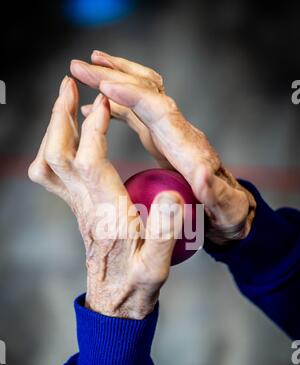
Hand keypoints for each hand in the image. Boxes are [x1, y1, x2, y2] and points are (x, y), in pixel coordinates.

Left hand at [28, 76, 182, 318]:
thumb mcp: (159, 263)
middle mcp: (85, 206)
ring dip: (54, 129)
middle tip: (70, 85)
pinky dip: (53, 148)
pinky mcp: (77, 208)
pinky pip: (52, 174)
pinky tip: (66, 137)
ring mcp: (76, 207)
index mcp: (108, 213)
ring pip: (48, 163)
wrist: (116, 301)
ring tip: (66, 101)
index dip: (95, 129)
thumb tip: (169, 197)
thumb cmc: (139, 282)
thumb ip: (164, 231)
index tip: (105, 100)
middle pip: (57, 156)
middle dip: (61, 117)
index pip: (91, 162)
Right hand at [71, 51, 255, 244]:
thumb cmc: (229, 212)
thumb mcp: (225, 208)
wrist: (232, 207)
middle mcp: (178, 132)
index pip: (159, 110)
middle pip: (146, 92)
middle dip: (114, 76)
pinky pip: (136, 114)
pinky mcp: (162, 140)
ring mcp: (169, 133)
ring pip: (140, 96)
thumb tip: (203, 175)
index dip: (133, 95)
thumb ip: (214, 193)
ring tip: (83, 69)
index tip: (105, 84)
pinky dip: (115, 105)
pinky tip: (93, 106)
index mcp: (189, 147)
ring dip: (113, 79)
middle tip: (78, 66)